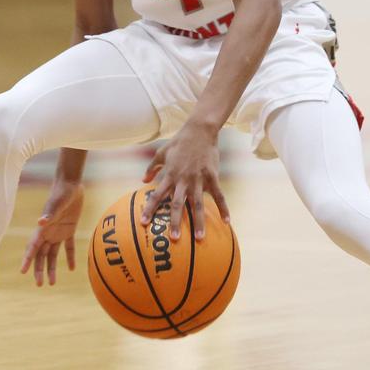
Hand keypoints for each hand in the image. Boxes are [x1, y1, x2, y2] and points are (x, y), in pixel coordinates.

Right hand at [20, 182, 83, 285]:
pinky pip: (68, 246)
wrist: (71, 184)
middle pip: (41, 255)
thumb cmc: (62, 193)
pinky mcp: (69, 229)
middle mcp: (48, 232)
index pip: (33, 247)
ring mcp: (58, 232)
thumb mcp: (57, 204)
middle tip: (40, 284)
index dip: (27, 259)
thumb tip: (40, 223)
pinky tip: (72, 268)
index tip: (23, 271)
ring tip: (52, 283)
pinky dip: (69, 257)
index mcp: (43, 228)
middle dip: (39, 269)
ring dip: (51, 268)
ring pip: (52, 254)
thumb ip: (49, 214)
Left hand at [139, 119, 229, 240]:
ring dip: (199, 222)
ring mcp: (198, 179)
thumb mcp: (161, 153)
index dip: (150, 209)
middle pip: (178, 204)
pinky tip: (226, 222)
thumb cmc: (179, 142)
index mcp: (170, 175)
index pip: (157, 195)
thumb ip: (152, 168)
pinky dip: (223, 208)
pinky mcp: (212, 177)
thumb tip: (143, 180)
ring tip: (200, 238)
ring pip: (198, 204)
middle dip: (175, 222)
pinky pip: (218, 195)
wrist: (199, 131)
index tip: (143, 223)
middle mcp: (183, 180)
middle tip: (174, 239)